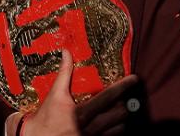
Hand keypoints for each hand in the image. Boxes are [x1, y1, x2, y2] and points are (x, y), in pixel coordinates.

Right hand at [23, 50, 139, 135]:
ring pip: (118, 129)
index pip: (109, 96)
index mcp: (82, 112)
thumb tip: (66, 52)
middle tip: (123, 98)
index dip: (124, 86)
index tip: (134, 78)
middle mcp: (90, 127)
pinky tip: (111, 125)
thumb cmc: (45, 117)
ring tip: (118, 111)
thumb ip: (64, 73)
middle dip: (123, 105)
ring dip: (120, 119)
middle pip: (119, 114)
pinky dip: (114, 130)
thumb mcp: (54, 95)